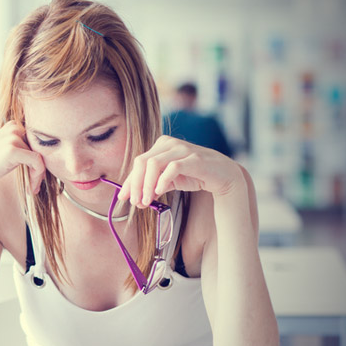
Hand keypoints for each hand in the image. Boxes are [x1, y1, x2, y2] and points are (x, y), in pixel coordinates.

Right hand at [0, 121, 46, 197]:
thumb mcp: (5, 153)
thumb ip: (21, 149)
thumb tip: (47, 155)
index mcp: (12, 126)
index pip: (39, 141)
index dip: (40, 159)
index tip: (34, 177)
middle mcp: (13, 128)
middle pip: (42, 147)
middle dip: (41, 167)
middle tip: (35, 185)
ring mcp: (12, 137)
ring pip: (41, 156)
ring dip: (39, 175)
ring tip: (31, 188)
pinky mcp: (12, 149)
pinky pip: (37, 162)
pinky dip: (37, 177)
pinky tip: (30, 189)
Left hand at [117, 135, 243, 207]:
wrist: (223, 175)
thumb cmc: (194, 175)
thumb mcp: (169, 180)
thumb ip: (153, 185)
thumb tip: (137, 198)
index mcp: (160, 146)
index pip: (138, 163)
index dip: (129, 181)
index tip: (123, 198)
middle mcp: (169, 143)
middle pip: (142, 162)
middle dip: (136, 184)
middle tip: (135, 202)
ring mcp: (182, 149)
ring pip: (154, 164)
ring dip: (147, 185)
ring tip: (146, 201)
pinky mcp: (194, 158)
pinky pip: (173, 167)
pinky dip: (163, 180)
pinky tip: (160, 192)